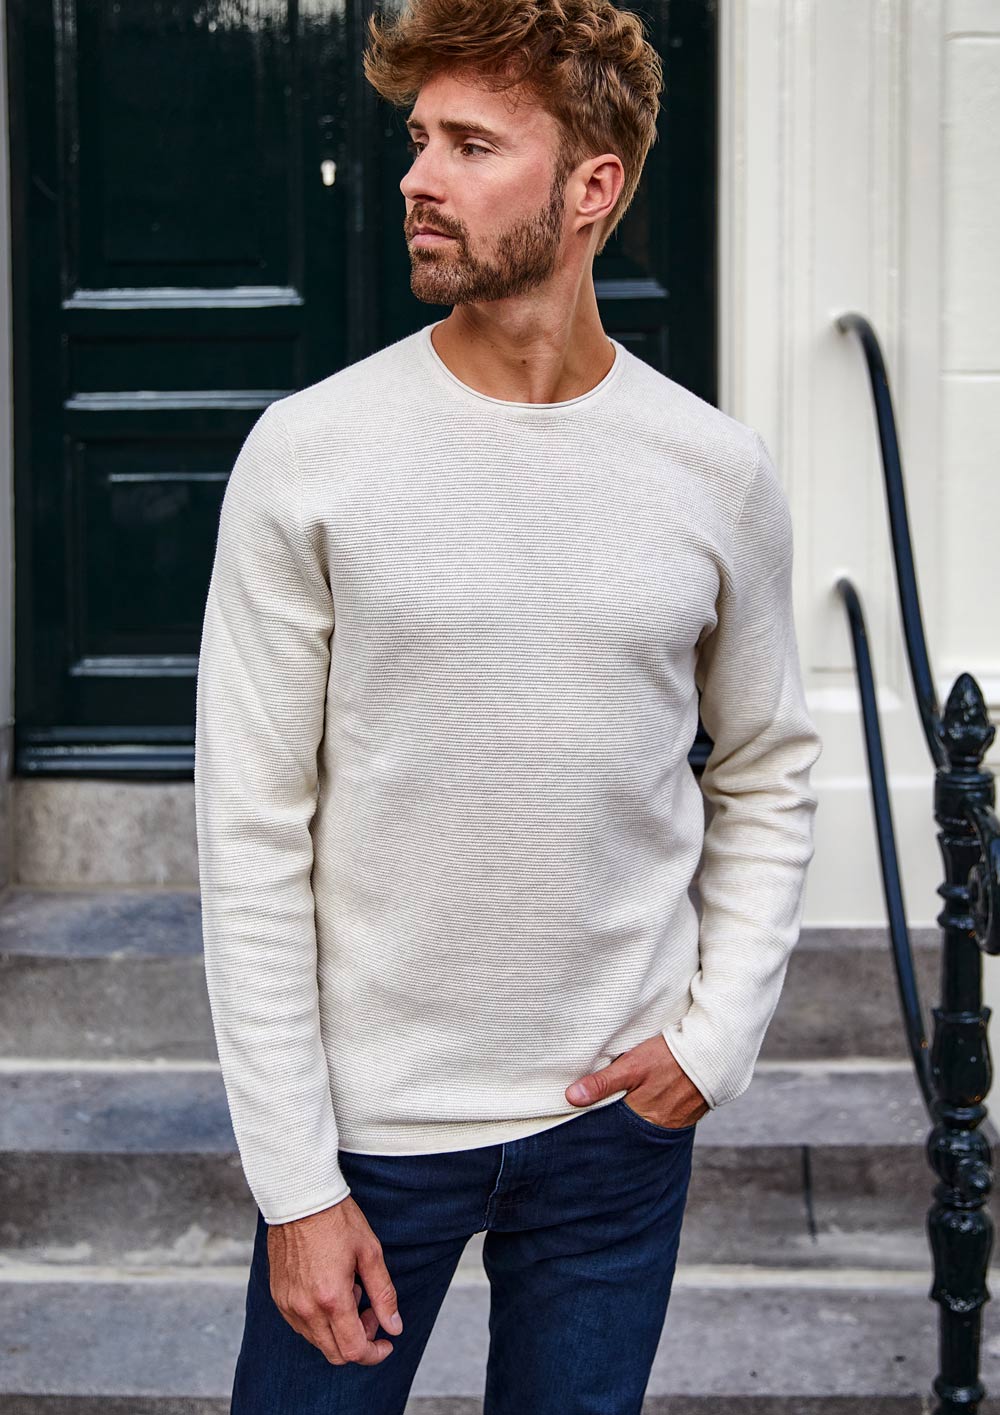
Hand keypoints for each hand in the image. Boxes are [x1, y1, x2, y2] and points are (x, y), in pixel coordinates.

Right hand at [266, 1195, 402, 1364]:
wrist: (300, 1198)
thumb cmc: (337, 1220)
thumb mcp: (370, 1253)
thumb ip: (383, 1295)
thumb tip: (394, 1328)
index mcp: (331, 1298)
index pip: (354, 1350)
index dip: (374, 1354)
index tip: (386, 1343)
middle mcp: (305, 1308)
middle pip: (335, 1353)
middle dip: (359, 1341)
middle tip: (371, 1311)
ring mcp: (288, 1304)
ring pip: (317, 1340)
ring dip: (338, 1329)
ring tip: (350, 1291)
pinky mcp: (278, 1296)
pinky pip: (301, 1324)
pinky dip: (320, 1319)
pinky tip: (329, 1289)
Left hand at [565, 1033, 709, 1128]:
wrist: (714, 1052)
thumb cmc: (670, 1057)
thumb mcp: (633, 1065)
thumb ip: (603, 1083)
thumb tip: (571, 1097)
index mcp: (642, 1115)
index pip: (613, 1126)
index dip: (600, 1121)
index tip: (585, 1119)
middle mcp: (659, 1125)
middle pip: (630, 1127)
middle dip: (618, 1122)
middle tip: (604, 1115)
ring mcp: (676, 1121)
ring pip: (647, 1123)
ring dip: (637, 1116)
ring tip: (628, 1104)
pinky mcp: (688, 1113)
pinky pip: (665, 1117)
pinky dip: (655, 1112)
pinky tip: (651, 1100)